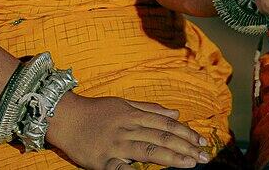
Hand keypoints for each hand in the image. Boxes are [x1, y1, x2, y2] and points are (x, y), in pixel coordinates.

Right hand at [48, 92, 209, 168]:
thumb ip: (150, 109)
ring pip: (149, 150)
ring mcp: (116, 145)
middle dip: (185, 147)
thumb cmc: (95, 111)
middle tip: (204, 156)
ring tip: (190, 164)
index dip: (185, 132)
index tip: (201, 141)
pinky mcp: (103, 161)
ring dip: (172, 158)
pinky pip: (123, 168)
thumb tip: (175, 112)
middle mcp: (127, 128)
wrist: (64, 118)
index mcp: (133, 115)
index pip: (165, 124)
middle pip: (161, 137)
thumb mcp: (123, 104)